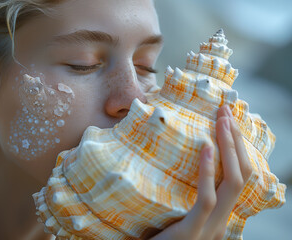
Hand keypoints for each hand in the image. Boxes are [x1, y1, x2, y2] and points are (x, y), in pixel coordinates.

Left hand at [149, 105, 251, 239]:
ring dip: (228, 148)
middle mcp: (222, 220)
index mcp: (219, 214)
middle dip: (236, 139)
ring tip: (221, 120)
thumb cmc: (158, 234)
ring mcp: (210, 228)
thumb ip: (188, 193)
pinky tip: (205, 147)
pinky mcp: (192, 231)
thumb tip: (185, 158)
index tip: (228, 119)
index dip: (237, 146)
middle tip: (226, 111)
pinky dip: (207, 171)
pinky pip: (207, 199)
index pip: (239, 176)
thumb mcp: (179, 212)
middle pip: (241, 174)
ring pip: (231, 183)